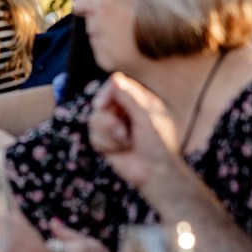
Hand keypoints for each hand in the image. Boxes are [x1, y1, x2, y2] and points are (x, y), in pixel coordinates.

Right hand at [89, 74, 186, 193]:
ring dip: (108, 133)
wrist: (155, 173)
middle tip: (119, 129)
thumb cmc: (158, 144)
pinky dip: (107, 144)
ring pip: (94, 119)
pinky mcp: (106, 142)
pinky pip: (94, 136)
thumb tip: (114, 78)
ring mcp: (114, 126)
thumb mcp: (146, 117)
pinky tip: (120, 150)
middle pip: (100, 101)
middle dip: (107, 118)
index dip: (106, 92)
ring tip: (125, 142)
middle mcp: (124, 110)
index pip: (115, 84)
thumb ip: (129, 98)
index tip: (103, 104)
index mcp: (138, 100)